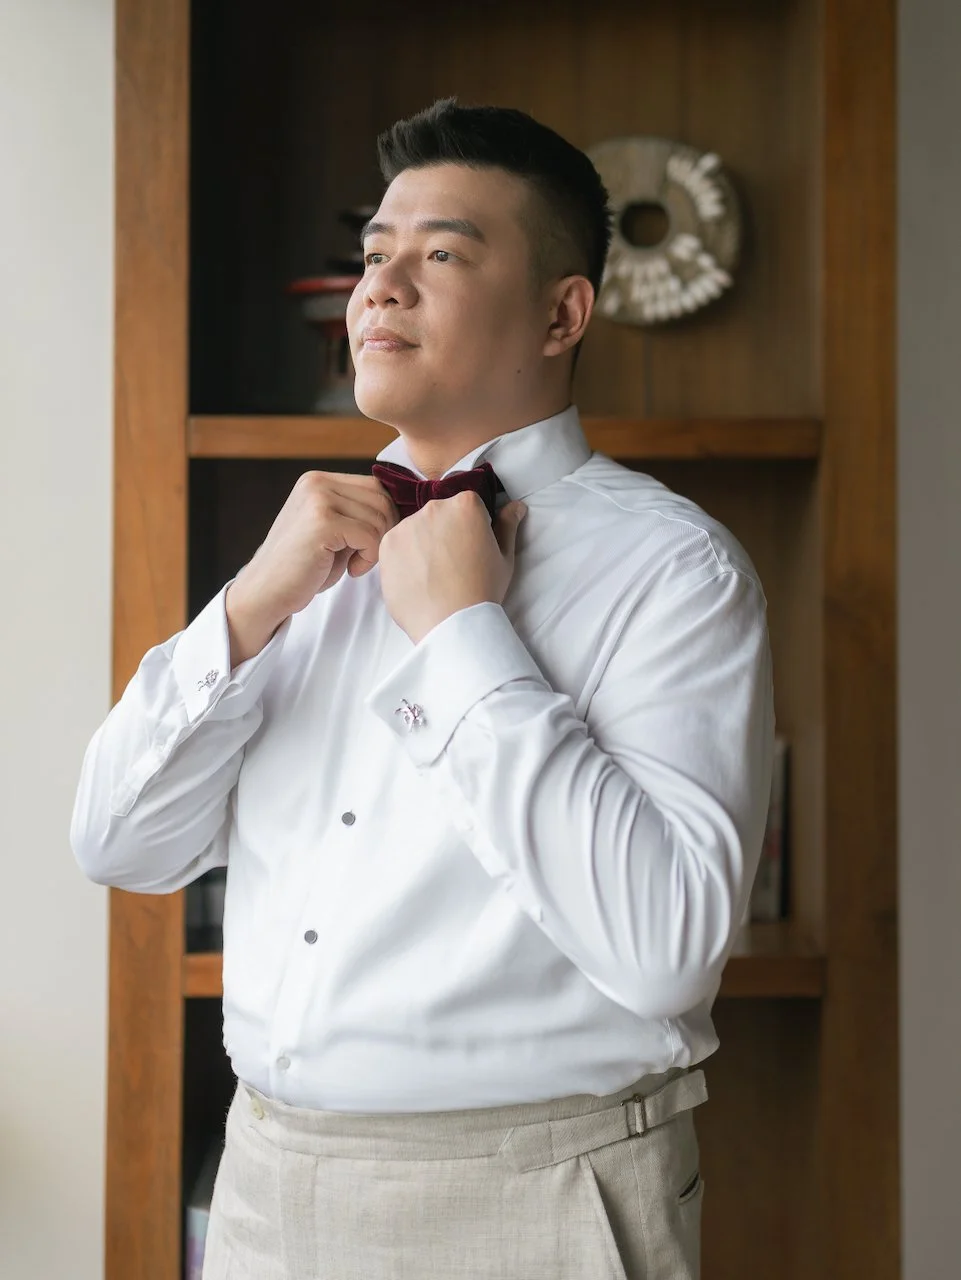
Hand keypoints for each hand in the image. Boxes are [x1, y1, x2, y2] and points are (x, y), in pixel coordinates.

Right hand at [226, 470, 396, 664]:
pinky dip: (369, 557)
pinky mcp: (322, 522)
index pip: (376, 486)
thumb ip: (357, 514)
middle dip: (385, 531)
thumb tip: (402, 507)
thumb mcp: (333, 531)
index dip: (386, 517)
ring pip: (379, 517)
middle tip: (367, 556)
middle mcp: (317, 483)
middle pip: (382, 499)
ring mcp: (318, 499)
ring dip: (376, 546)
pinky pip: (370, 535)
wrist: (267, 592)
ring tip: (356, 563)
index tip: (372, 543)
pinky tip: (353, 569)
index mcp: (318, 481)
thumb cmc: (304, 568)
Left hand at [378, 491, 527, 644]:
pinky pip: (397, 544)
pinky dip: (405, 558)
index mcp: (466, 505)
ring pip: (417, 529)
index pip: (468, 506)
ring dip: (423, 544)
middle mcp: (434, 507)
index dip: (471, 528)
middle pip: (440, 514)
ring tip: (434, 575)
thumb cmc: (483, 590)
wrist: (451, 623)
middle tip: (453, 564)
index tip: (471, 549)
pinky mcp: (388, 544)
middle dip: (445, 532)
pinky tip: (418, 578)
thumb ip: (508, 526)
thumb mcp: (505, 557)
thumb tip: (515, 506)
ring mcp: (407, 524)